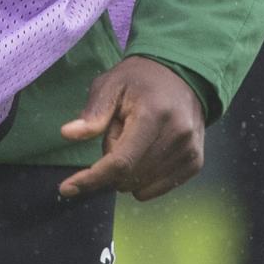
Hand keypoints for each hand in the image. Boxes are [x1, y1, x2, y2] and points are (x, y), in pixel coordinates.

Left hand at [57, 56, 205, 201]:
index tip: (67, 188)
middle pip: (128, 176)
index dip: (91, 179)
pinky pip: (158, 188)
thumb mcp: (111, 85)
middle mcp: (177, 136)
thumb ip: (93, 113)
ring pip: (141, 185)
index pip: (120, 162)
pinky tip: (147, 152)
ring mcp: (189, 151)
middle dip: (111, 164)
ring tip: (136, 138)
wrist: (184, 75)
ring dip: (128, 171)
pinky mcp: (195, 162)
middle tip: (118, 132)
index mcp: (153, 115)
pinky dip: (143, 179)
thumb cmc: (141, 80)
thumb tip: (68, 134)